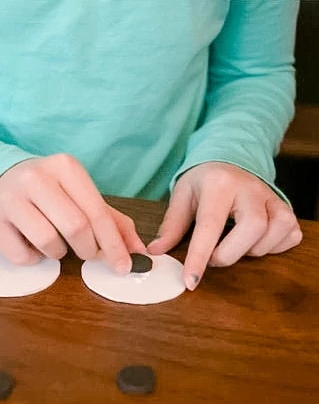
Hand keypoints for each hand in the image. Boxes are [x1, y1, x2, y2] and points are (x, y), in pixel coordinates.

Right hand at [0, 154, 145, 271]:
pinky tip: (31, 245)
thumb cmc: (48, 192)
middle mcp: (36, 177)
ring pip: (48, 242)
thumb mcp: (79, 196)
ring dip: (58, 253)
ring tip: (54, 243)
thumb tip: (138, 251)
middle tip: (86, 253)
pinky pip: (22, 255)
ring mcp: (11, 197)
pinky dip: (33, 259)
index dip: (113, 244)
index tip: (123, 266)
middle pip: (75, 227)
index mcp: (64, 166)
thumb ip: (111, 221)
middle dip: (88, 249)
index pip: (96, 211)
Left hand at [148, 162, 302, 290]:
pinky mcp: (287, 208)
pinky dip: (273, 247)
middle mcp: (251, 189)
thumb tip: (155, 252)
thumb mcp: (182, 197)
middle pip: (252, 228)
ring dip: (251, 250)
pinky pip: (290, 236)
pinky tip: (254, 242)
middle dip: (229, 253)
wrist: (228, 162)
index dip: (199, 256)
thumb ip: (171, 226)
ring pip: (275, 233)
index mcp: (219, 184)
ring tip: (232, 245)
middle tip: (212, 257)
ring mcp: (273, 198)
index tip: (191, 280)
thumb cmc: (203, 182)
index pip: (210, 225)